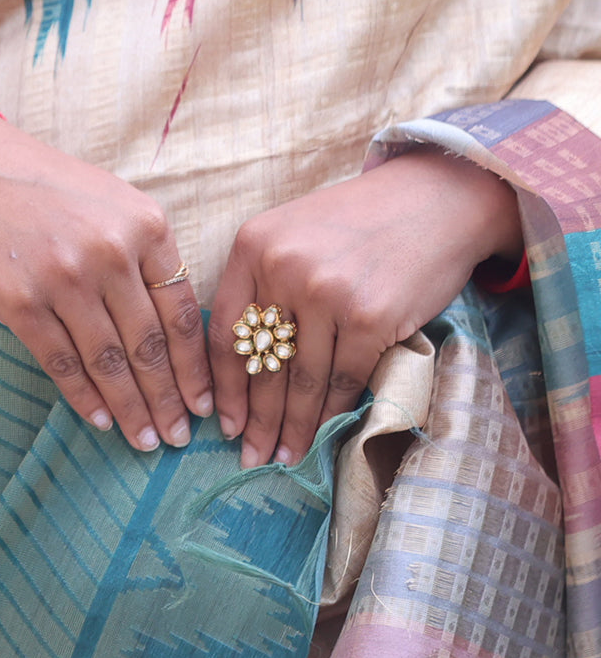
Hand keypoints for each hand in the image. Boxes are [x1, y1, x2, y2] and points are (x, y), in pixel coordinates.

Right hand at [0, 106, 213, 451]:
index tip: (203, 403)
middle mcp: (109, 251)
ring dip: (129, 409)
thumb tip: (176, 340)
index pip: (180, 312)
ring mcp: (63, 278)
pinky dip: (83, 398)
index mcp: (146, 226)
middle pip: (148, 344)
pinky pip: (61, 362)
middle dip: (167, 400)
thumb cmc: (53, 192)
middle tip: (178, 436)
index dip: (194, 366)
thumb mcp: (116, 205)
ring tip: (144, 440)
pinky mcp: (18, 301)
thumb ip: (148, 259)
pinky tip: (99, 420)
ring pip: (108, 361)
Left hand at [208, 150, 522, 468]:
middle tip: (249, 457)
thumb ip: (263, 283)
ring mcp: (326, 293)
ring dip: (292, 428)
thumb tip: (242, 364)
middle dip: (254, 420)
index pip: (224, 332)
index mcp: (253, 245)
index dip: (222, 386)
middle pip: (260, 364)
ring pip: (301, 381)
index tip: (222, 422)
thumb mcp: (294, 234)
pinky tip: (321, 437)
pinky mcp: (369, 317)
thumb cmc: (359, 222)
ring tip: (284, 457)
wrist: (434, 200)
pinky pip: (343, 380)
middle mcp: (282, 267)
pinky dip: (331, 414)